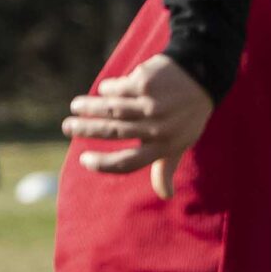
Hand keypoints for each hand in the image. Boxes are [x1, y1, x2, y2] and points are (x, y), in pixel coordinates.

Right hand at [62, 54, 214, 197]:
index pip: (128, 162)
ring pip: (112, 108)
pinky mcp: (146, 82)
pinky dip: (109, 89)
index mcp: (164, 146)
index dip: (103, 164)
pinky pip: (119, 88)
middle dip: (86, 129)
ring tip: (75, 107)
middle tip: (68, 127)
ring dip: (89, 108)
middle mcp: (157, 127)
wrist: (202, 76)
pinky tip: (103, 90)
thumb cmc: (188, 116)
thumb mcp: (182, 142)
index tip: (85, 159)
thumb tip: (166, 195)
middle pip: (114, 132)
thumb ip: (167, 167)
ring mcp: (151, 104)